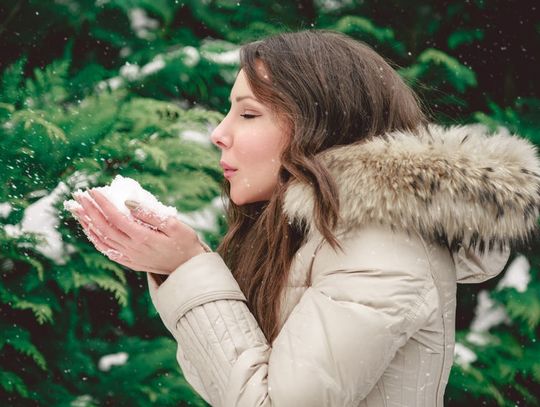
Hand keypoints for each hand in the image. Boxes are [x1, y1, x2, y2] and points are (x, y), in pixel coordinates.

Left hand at [70, 189, 205, 274]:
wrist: (189, 268)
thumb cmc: (185, 242)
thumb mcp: (174, 225)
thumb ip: (150, 214)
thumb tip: (127, 202)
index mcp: (143, 238)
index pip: (116, 217)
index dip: (102, 203)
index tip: (94, 191)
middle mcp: (132, 249)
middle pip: (104, 227)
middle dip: (89, 210)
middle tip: (79, 195)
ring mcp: (130, 257)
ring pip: (102, 239)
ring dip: (87, 223)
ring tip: (77, 209)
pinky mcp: (130, 262)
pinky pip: (107, 250)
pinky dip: (95, 239)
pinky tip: (89, 230)